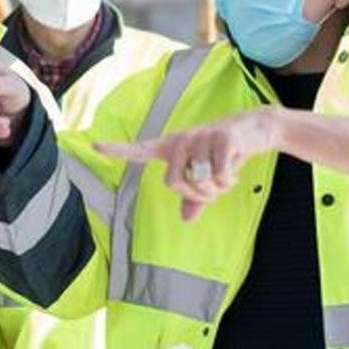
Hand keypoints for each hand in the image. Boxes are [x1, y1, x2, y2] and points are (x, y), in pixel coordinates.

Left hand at [96, 108, 280, 221]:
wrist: (254, 128)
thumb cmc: (225, 154)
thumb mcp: (208, 178)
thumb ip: (195, 199)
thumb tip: (186, 219)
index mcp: (172, 147)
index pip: (140, 150)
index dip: (118, 150)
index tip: (94, 146)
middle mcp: (181, 140)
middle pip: (175, 184)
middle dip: (196, 195)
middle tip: (212, 189)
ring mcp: (200, 137)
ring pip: (200, 182)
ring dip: (217, 189)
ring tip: (226, 175)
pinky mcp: (220, 138)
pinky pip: (219, 176)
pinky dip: (229, 182)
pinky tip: (235, 171)